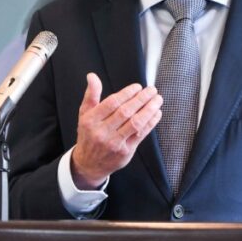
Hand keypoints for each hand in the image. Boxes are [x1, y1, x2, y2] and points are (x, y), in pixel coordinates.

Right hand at [71, 73, 161, 188]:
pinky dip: (151, 123)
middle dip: (141, 99)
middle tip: (152, 90)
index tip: (138, 87)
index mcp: (90, 121)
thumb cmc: (88, 135)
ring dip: (149, 110)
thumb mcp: (84, 114)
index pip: (111, 103)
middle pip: (125, 112)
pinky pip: (141, 134)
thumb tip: (92, 76)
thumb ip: (91, 95)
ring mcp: (114, 143)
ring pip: (135, 123)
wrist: (89, 164)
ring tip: (157, 100)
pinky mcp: (125, 152)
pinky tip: (156, 114)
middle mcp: (102, 132)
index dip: (127, 93)